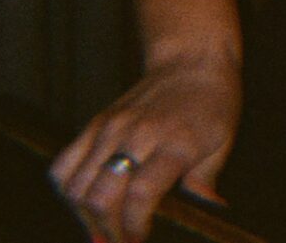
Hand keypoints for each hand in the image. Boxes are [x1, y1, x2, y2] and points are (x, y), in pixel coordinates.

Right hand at [49, 49, 239, 242]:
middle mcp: (138, 135)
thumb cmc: (213, 103)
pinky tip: (85, 205)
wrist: (191, 61)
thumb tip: (209, 213)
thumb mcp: (222, 142)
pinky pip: (63, 166)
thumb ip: (205, 181)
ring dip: (85, 216)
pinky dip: (68, 192)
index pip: (140, 194)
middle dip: (107, 230)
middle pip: (102, 196)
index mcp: (175, 142)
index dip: (133, 226)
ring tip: (101, 231)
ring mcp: (111, 128)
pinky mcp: (95, 124)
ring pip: (77, 186)